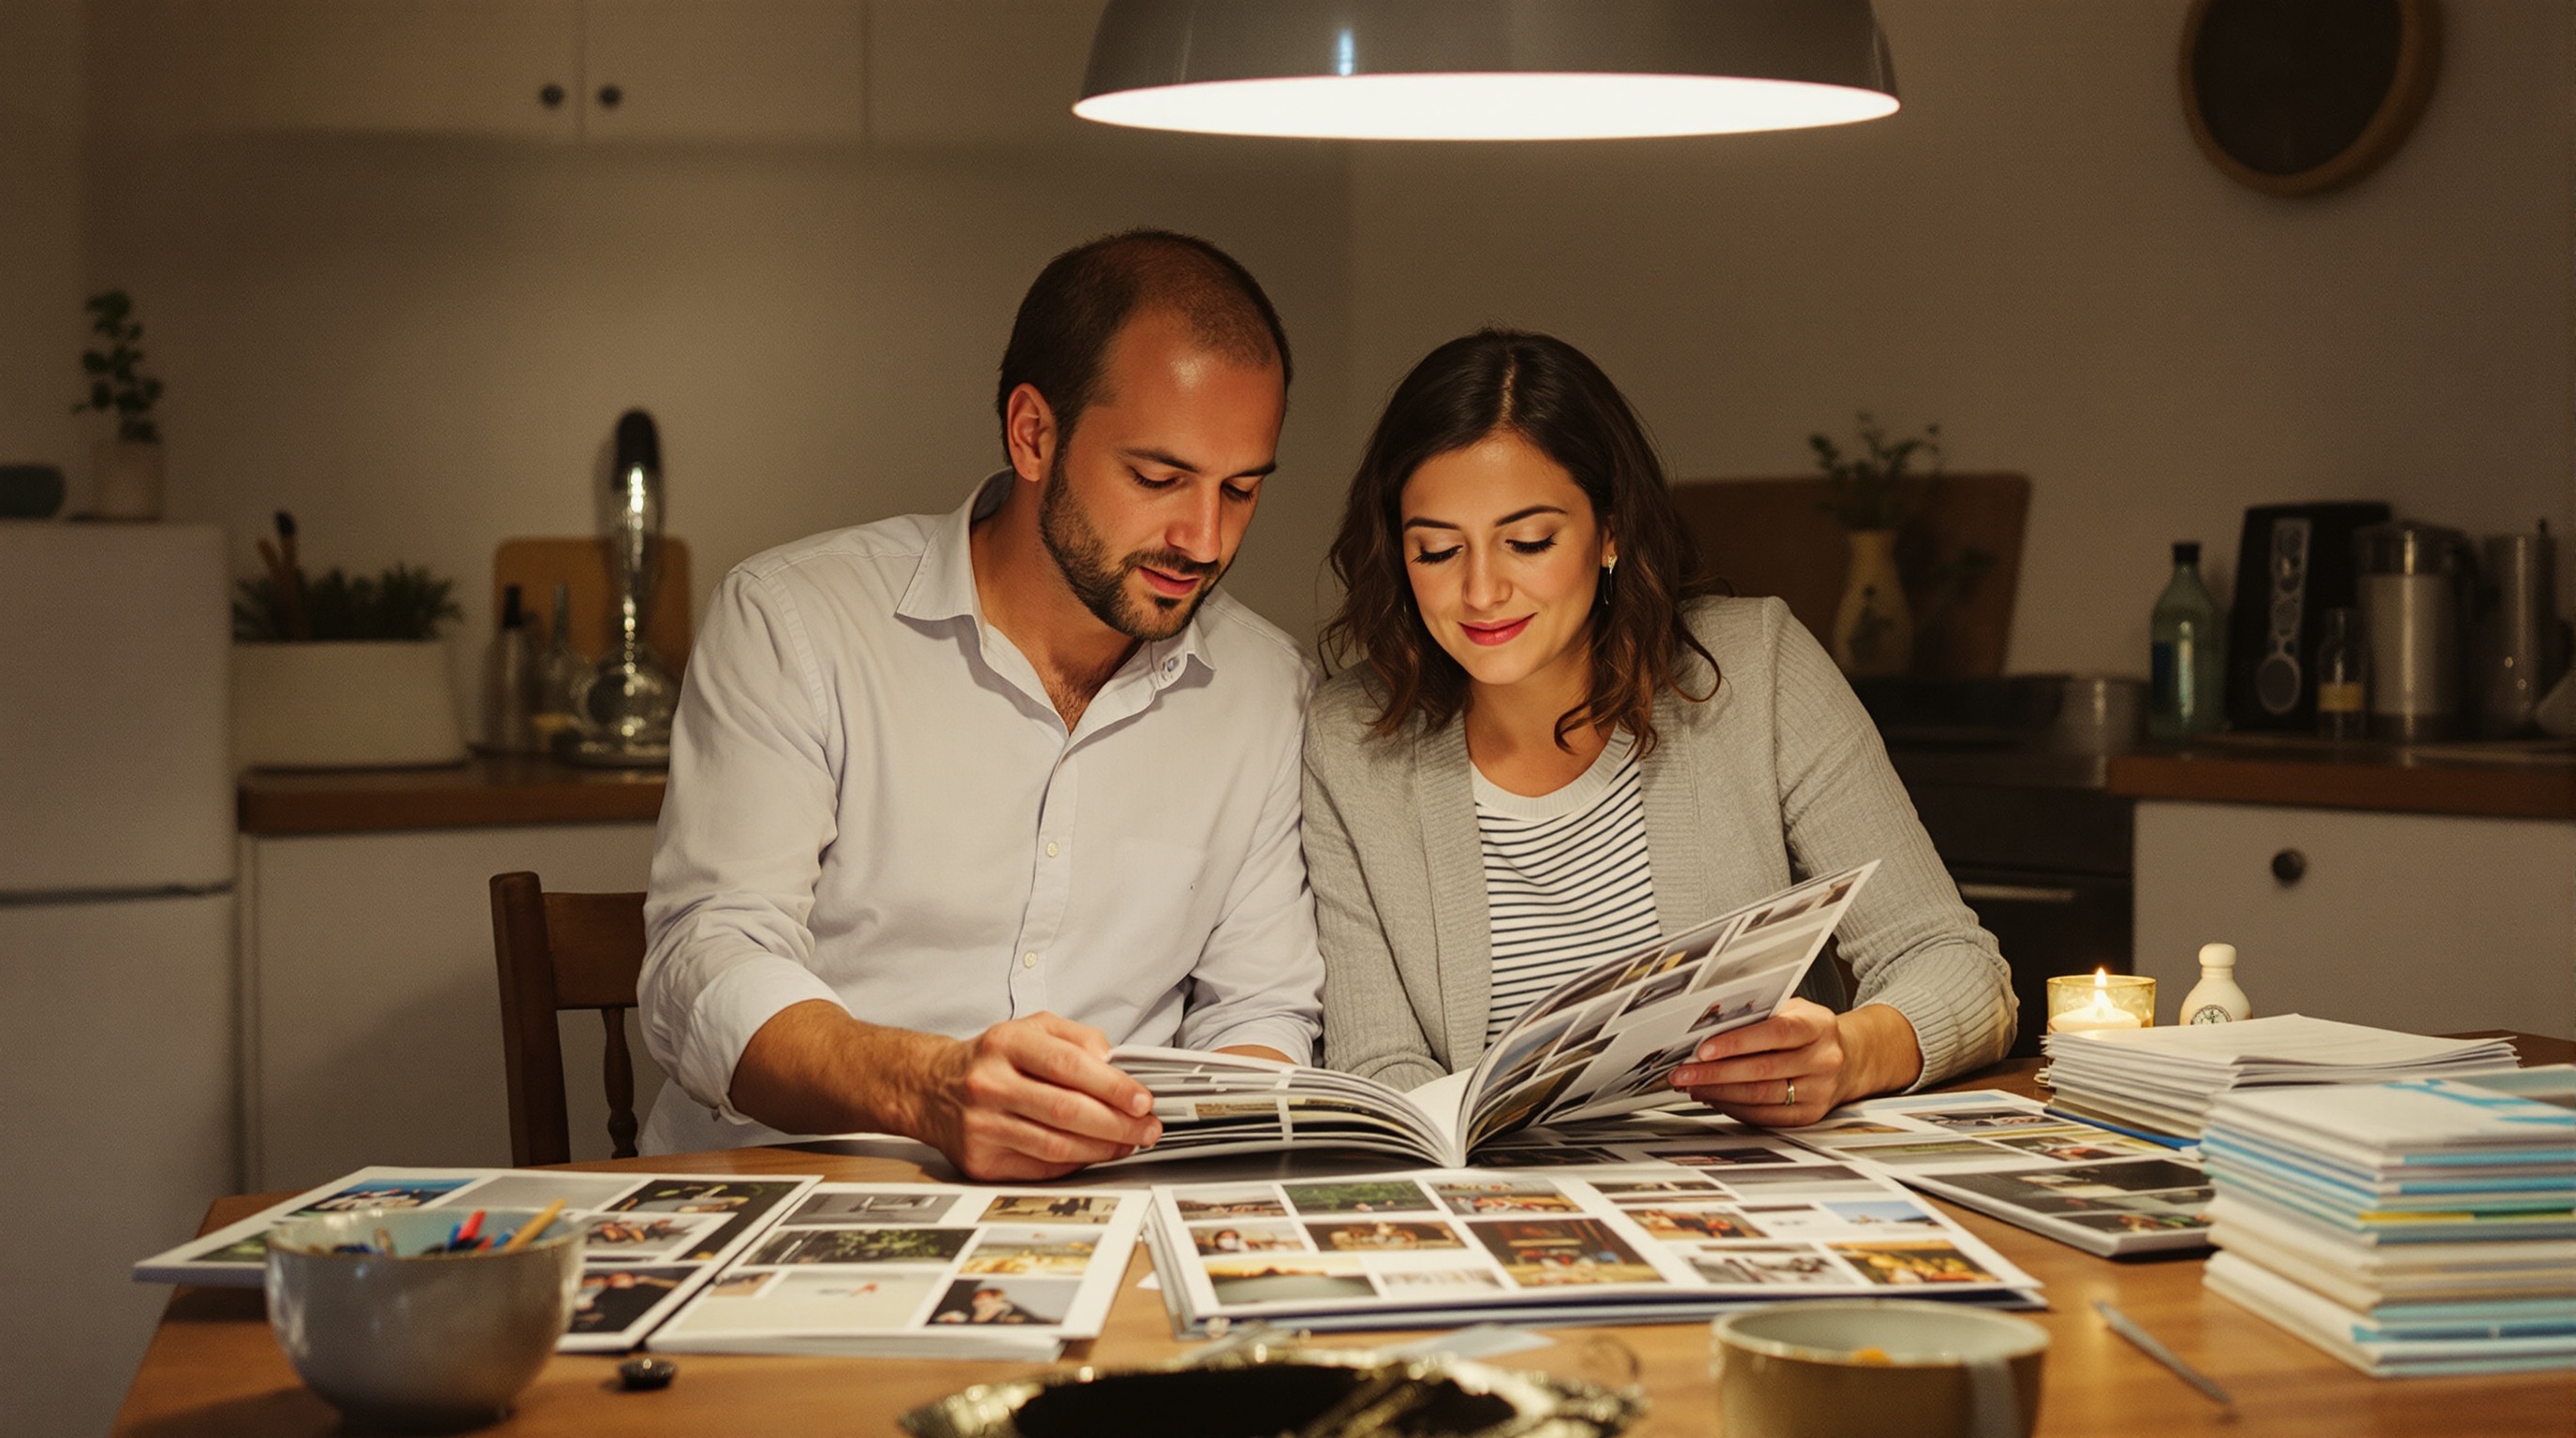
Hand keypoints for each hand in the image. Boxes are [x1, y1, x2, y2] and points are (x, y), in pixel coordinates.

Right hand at [915, 1013, 1162, 1180]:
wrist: (930, 1088)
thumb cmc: (990, 1059)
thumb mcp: (1030, 1028)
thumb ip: (1076, 1037)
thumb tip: (1113, 1061)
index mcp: (1005, 1044)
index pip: (1068, 1065)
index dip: (1112, 1085)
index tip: (1141, 1099)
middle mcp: (989, 1084)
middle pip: (1066, 1110)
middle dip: (1118, 1123)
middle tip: (1147, 1128)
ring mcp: (982, 1126)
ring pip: (1056, 1146)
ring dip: (1102, 1148)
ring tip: (1128, 1143)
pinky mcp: (980, 1160)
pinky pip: (1040, 1168)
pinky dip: (1075, 1164)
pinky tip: (1094, 1154)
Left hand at [1666, 1000, 1921, 1127]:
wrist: (1850, 1059)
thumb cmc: (1809, 1030)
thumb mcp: (1793, 1010)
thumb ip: (1758, 1015)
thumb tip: (1707, 1024)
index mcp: (1818, 1026)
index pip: (1775, 1033)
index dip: (1737, 1042)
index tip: (1703, 1048)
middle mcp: (1823, 1060)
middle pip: (1762, 1070)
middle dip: (1715, 1072)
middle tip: (1682, 1073)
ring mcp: (1819, 1091)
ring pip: (1760, 1096)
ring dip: (1718, 1092)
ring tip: (1691, 1085)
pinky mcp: (1810, 1115)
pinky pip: (1765, 1116)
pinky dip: (1733, 1107)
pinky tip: (1713, 1097)